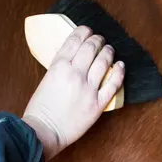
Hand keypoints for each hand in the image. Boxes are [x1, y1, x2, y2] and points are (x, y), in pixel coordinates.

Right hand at [22, 26, 124, 159]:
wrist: (44, 131)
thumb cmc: (40, 108)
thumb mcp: (46, 79)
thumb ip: (60, 68)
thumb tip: (73, 58)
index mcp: (58, 67)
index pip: (74, 41)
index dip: (83, 32)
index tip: (87, 30)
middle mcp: (75, 74)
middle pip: (91, 48)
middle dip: (97, 40)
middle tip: (100, 39)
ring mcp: (88, 88)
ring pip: (103, 62)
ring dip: (108, 52)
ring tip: (109, 48)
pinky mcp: (98, 103)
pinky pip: (113, 84)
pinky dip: (119, 72)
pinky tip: (121, 65)